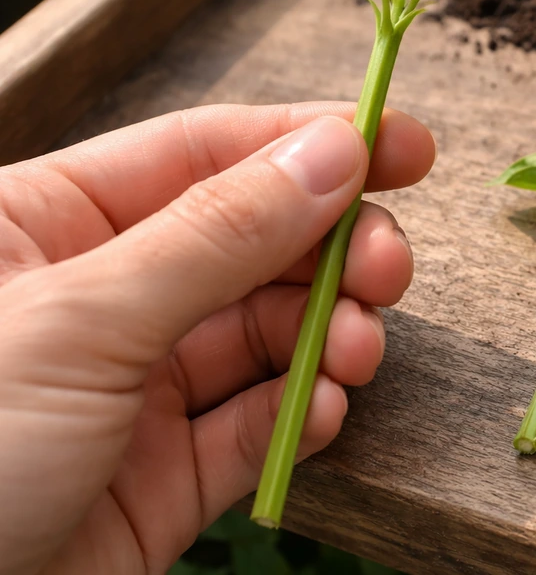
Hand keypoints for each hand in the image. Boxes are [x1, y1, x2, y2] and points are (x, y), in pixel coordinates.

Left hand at [0, 103, 434, 574]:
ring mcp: (135, 389)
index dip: (309, 143)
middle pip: (253, 244)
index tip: (403, 146)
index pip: (203, 154)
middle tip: (389, 266)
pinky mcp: (163, 476)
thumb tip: (332, 152)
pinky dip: (302, 413)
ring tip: (360, 349)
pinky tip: (323, 408)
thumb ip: (218, 233)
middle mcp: (100, 298)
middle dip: (333, 249)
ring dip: (330, 333)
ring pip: (266, 336)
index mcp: (48, 225)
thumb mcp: (82, 318)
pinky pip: (254, 427)